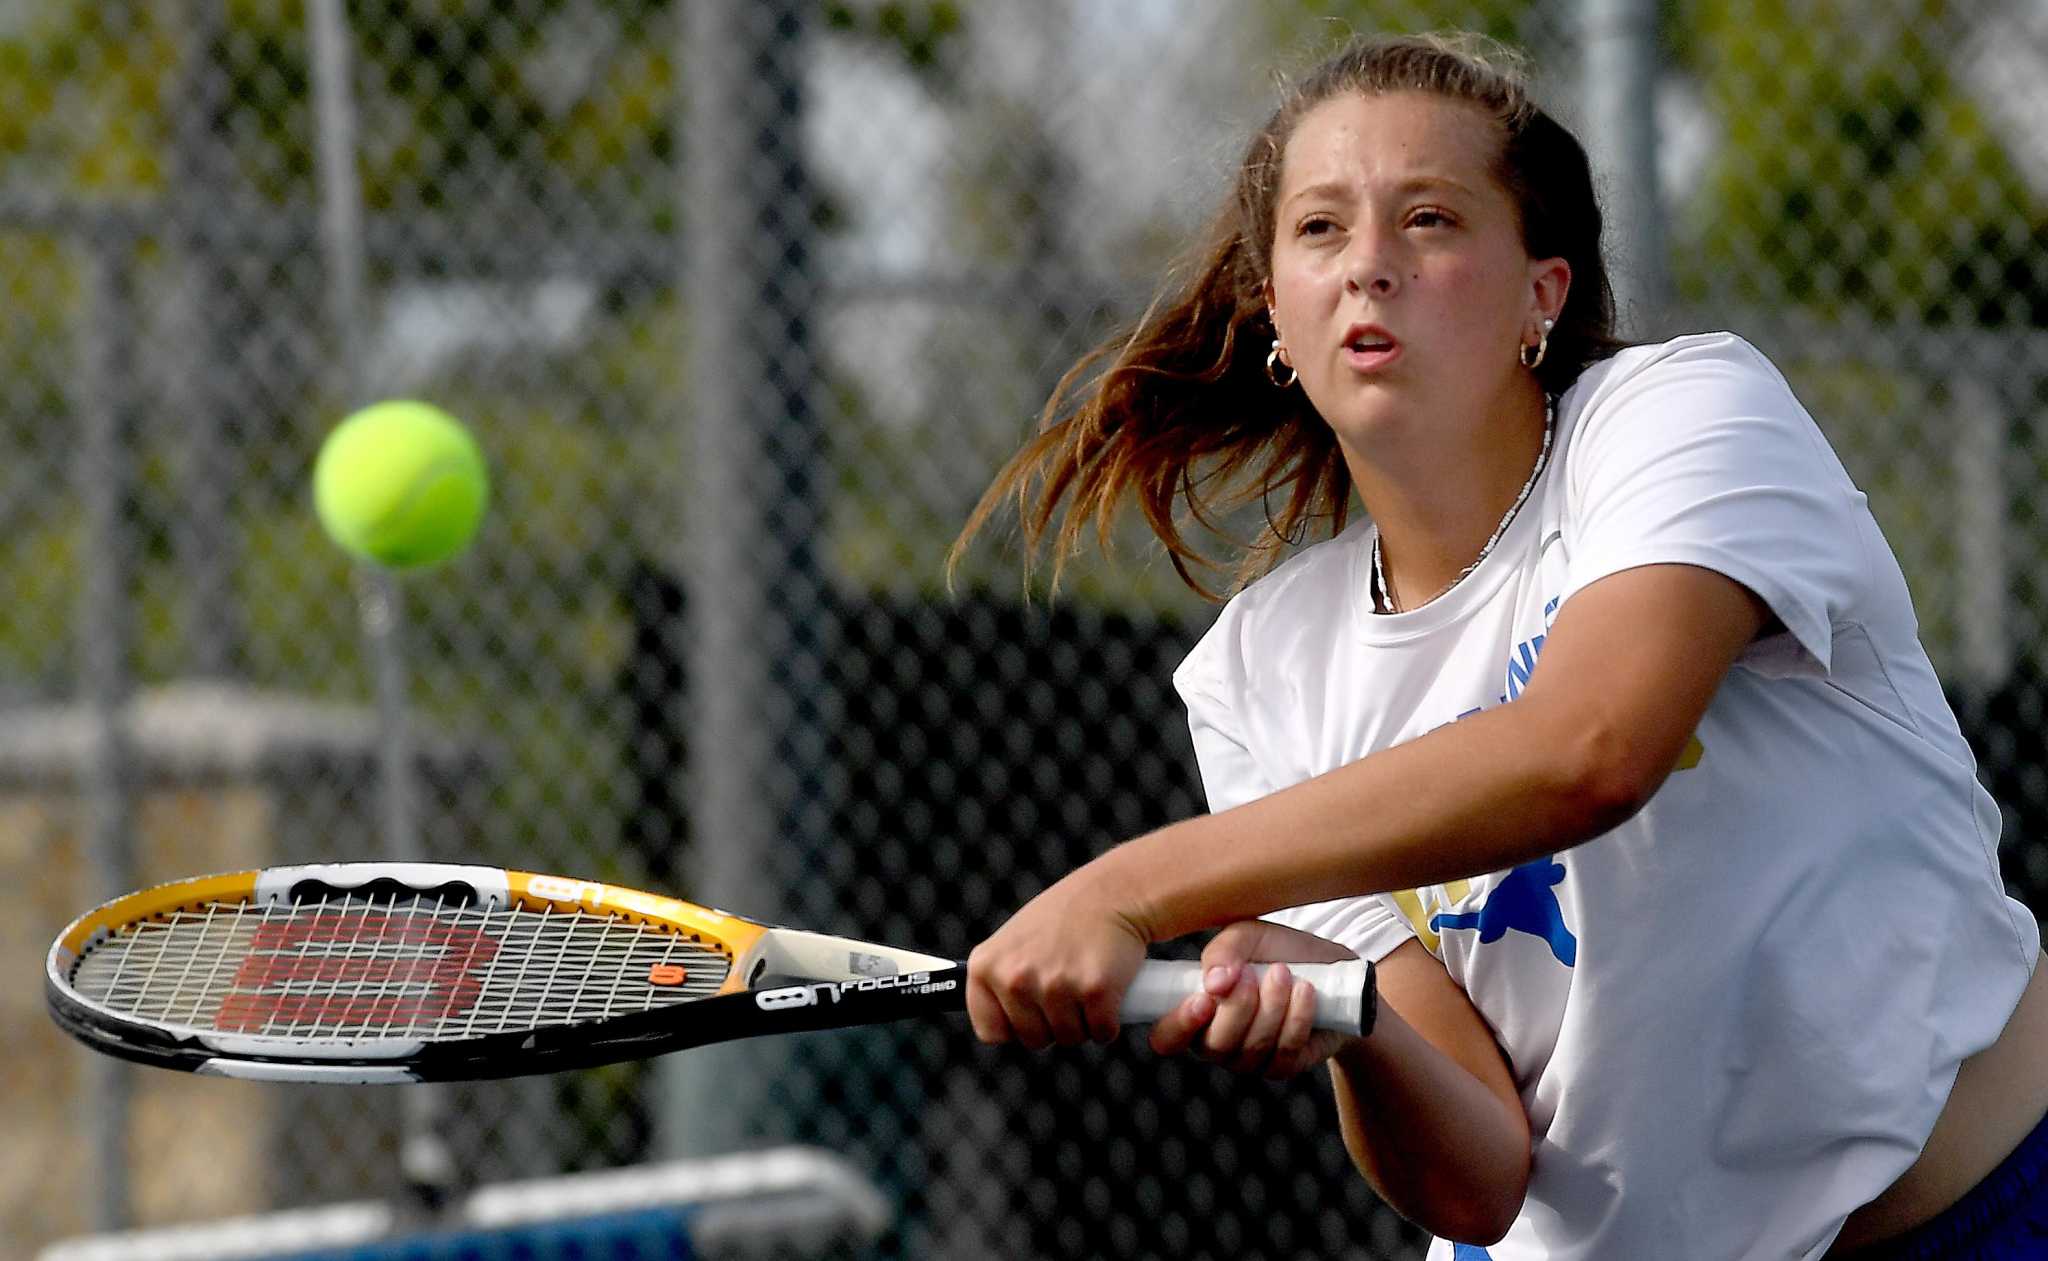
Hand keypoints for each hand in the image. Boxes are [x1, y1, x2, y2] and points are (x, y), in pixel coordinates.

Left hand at [966, 866, 1148, 1048]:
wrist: (1111, 893)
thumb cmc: (1063, 919)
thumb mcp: (1012, 943)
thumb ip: (1000, 980)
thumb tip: (1000, 1030)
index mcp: (986, 966)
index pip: (990, 1031)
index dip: (1016, 1026)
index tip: (1030, 1011)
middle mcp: (1014, 977)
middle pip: (1033, 1040)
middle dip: (1053, 1024)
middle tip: (1065, 986)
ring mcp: (1054, 985)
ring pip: (1069, 1038)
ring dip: (1083, 1021)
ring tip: (1084, 980)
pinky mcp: (1095, 991)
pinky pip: (1102, 1032)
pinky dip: (1109, 1021)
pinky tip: (1107, 989)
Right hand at [1148, 920, 1358, 1079]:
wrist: (1330, 969)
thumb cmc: (1276, 951)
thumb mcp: (1247, 936)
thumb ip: (1223, 951)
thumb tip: (1214, 983)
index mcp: (1195, 1012)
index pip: (1166, 1037)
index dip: (1178, 1025)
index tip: (1204, 1000)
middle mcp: (1216, 1042)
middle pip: (1214, 1045)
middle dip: (1238, 1008)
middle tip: (1255, 974)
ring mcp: (1249, 1060)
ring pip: (1252, 1049)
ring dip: (1272, 1007)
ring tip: (1285, 974)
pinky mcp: (1283, 1066)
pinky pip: (1285, 1053)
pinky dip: (1297, 1019)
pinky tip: (1306, 992)